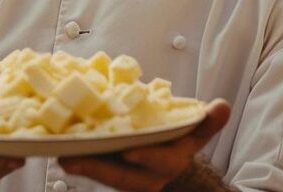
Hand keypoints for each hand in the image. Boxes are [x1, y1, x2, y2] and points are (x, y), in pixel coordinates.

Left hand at [58, 99, 232, 191]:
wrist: (167, 161)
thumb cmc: (176, 142)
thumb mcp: (194, 132)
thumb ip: (206, 122)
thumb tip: (222, 106)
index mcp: (169, 162)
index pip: (159, 163)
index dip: (146, 158)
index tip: (131, 153)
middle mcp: (146, 175)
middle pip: (121, 175)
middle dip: (98, 167)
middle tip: (73, 158)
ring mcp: (126, 175)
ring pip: (103, 173)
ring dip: (82, 165)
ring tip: (61, 155)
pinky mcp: (108, 170)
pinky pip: (93, 166)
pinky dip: (78, 159)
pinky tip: (59, 150)